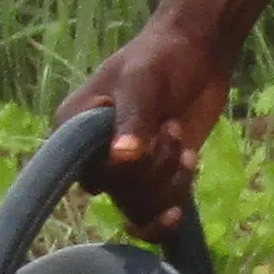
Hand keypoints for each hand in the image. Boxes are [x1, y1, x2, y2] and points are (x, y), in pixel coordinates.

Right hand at [65, 17, 232, 234]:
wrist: (198, 55)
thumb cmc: (162, 58)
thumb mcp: (144, 80)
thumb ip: (134, 117)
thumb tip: (122, 158)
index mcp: (75, 128)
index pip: (85, 170)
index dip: (118, 168)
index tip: (145, 140)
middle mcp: (94, 155)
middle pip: (115, 192)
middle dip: (153, 170)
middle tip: (172, 128)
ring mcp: (124, 171)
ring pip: (136, 207)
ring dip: (167, 187)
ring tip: (184, 150)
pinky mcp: (154, 180)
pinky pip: (150, 216)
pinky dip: (164, 217)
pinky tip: (177, 210)